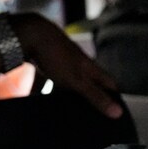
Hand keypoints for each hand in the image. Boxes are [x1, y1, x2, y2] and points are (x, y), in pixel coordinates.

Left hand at [8, 13, 124, 118]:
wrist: (30, 35)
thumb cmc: (57, 56)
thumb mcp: (78, 81)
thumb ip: (96, 97)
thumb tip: (118, 112)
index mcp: (91, 68)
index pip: (110, 83)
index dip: (115, 96)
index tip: (118, 110)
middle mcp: (79, 64)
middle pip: (91, 83)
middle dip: (93, 97)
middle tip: (94, 113)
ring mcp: (63, 62)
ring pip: (70, 82)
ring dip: (68, 95)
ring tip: (66, 109)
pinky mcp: (46, 63)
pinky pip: (47, 81)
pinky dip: (45, 90)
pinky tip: (38, 99)